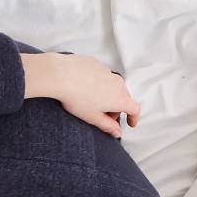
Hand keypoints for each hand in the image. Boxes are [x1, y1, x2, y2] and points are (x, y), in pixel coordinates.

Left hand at [21, 52, 140, 136]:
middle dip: (117, 109)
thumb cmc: (77, 97)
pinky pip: (103, 76)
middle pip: (124, 98)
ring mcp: (108, 72)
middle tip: (104, 116)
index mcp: (120, 98)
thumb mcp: (92, 117)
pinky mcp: (97, 64)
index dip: (134, 118)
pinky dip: (99, 84)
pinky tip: (85, 88)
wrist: (61, 75)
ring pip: (113, 86)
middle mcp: (118, 83)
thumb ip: (107, 126)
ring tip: (92, 102)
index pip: (134, 109)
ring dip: (108, 95)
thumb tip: (117, 132)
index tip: (130, 123)